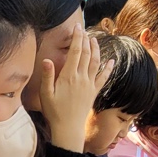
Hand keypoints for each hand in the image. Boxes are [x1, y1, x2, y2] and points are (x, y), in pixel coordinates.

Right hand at [38, 25, 107, 152]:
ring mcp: (89, 85)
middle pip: (86, 54)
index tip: (77, 28)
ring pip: (95, 63)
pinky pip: (103, 78)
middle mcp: (81, 78)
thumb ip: (47, 76)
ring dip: (96, 50)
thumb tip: (47, 60)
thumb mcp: (45, 94)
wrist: (68, 128)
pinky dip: (108, 69)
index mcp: (69, 76)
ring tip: (95, 40)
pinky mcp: (93, 92)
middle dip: (85, 40)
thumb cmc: (54, 112)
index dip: (77, 38)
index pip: (75, 52)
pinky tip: (111, 61)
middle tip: (84, 30)